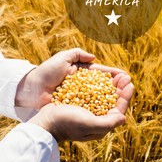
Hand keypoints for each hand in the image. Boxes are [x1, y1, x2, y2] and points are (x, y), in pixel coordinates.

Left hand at [15, 48, 129, 109]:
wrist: (32, 88)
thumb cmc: (47, 71)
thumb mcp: (62, 57)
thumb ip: (77, 54)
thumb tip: (94, 57)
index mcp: (82, 73)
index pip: (101, 73)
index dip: (113, 74)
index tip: (125, 76)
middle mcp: (84, 86)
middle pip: (104, 85)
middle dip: (117, 85)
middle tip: (129, 85)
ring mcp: (81, 97)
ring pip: (100, 96)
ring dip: (113, 96)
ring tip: (125, 95)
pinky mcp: (76, 106)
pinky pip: (92, 106)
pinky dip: (102, 107)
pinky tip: (112, 107)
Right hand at [28, 80, 133, 141]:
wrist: (46, 122)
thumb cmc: (67, 123)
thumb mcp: (88, 124)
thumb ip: (107, 123)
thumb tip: (124, 117)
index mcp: (101, 126)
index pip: (118, 110)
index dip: (125, 97)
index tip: (130, 84)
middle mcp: (97, 119)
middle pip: (113, 103)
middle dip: (120, 89)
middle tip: (126, 76)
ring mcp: (89, 112)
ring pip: (105, 97)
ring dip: (112, 86)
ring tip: (118, 75)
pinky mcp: (81, 105)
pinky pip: (95, 94)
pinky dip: (100, 86)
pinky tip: (103, 78)